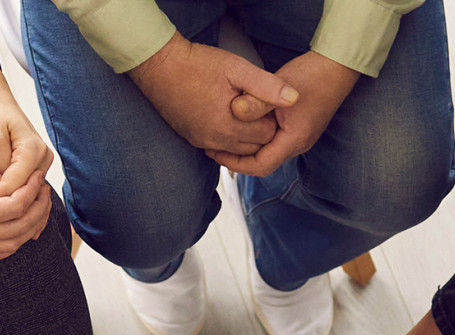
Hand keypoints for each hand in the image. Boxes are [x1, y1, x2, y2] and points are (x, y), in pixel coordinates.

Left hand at [0, 63, 53, 243]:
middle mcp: (43, 160)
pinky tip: (14, 230)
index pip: (15, 184)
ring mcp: (42, 166)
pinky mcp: (34, 170)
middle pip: (27, 196)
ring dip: (15, 216)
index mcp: (33, 150)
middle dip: (4, 211)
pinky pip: (30, 196)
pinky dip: (22, 212)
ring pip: (32, 200)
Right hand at [0, 164, 48, 261]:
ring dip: (31, 227)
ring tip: (38, 208)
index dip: (31, 192)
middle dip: (38, 209)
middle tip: (45, 192)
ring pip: (13, 245)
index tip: (38, 178)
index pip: (14, 207)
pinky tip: (21, 227)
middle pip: (19, 229)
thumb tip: (7, 180)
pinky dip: (15, 242)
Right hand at [128, 34, 297, 154]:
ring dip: (246, 135)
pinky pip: (220, 148)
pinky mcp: (193, 139)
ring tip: (245, 112)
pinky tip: (229, 119)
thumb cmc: (198, 64)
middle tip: (258, 106)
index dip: (272, 117)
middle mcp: (217, 141)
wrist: (160, 67)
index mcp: (230, 126)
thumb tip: (294, 99)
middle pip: (255, 145)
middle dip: (261, 128)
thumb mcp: (237, 69)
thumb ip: (267, 86)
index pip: (268, 134)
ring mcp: (203, 142)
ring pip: (238, 150)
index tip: (266, 100)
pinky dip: (229, 138)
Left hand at [208, 51, 358, 176]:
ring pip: (268, 152)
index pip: (261, 166)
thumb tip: (234, 111)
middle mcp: (298, 144)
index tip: (216, 153)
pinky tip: (243, 126)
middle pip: (263, 163)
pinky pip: (274, 141)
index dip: (236, 164)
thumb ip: (256, 101)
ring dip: (247, 148)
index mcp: (294, 140)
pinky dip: (257, 138)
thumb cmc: (312, 75)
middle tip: (214, 146)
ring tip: (225, 137)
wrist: (337, 67)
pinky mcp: (298, 129)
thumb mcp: (279, 86)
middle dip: (238, 158)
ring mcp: (300, 138)